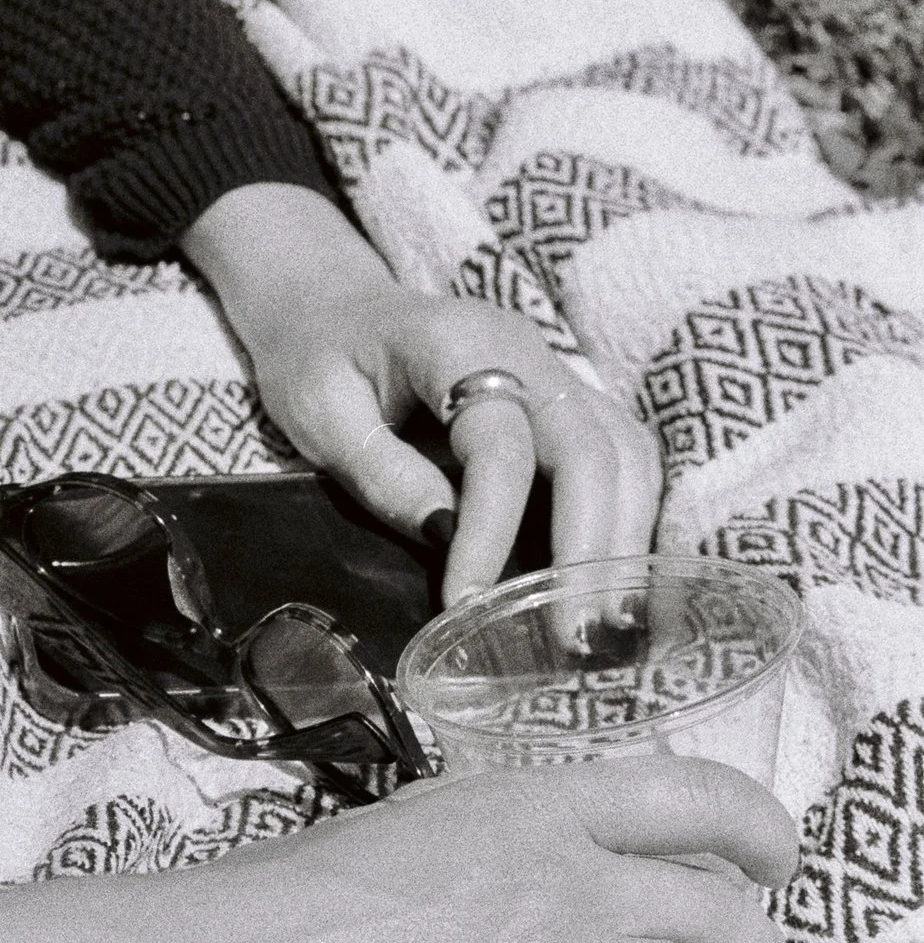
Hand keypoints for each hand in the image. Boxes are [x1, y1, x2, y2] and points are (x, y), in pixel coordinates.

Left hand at [183, 184, 661, 603]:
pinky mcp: (566, 402)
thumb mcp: (319, 413)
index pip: (499, 446)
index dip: (490, 529)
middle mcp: (527, 351)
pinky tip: (605, 579)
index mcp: (457, 343)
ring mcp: (556, 373)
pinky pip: (620, 458)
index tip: (467, 601)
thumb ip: (380, 470)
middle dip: (588, 547)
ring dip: (620, 540)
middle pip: (591, 449)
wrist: (335, 307)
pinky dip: (624, 518)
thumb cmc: (318, 359)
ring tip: (598, 623)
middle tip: (571, 635)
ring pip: (624, 455)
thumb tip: (444, 536)